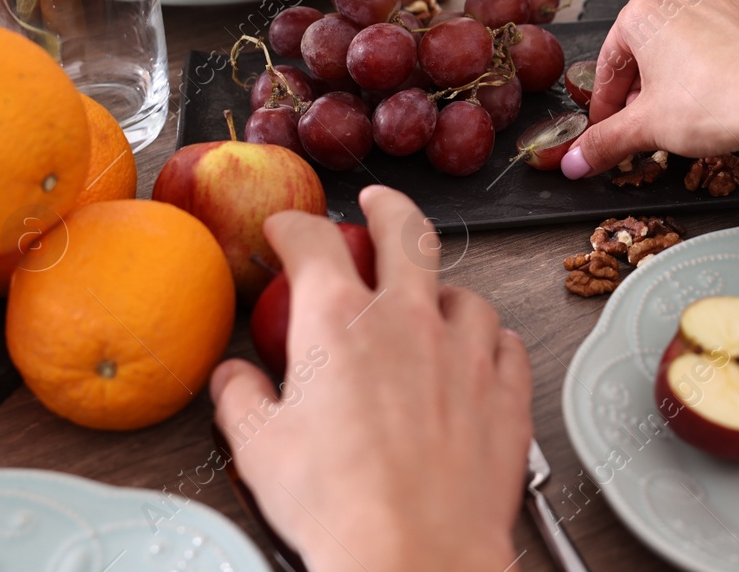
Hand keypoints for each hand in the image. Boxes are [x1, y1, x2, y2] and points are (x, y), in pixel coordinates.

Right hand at [210, 188, 530, 571]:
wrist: (415, 554)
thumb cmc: (338, 507)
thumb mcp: (258, 451)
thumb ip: (240, 400)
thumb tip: (232, 379)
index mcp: (337, 323)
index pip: (314, 243)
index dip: (295, 227)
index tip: (287, 231)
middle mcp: (407, 321)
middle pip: (406, 231)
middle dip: (387, 206)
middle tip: (377, 202)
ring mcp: (464, 351)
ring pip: (464, 291)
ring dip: (444, 290)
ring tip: (433, 301)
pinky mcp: (506, 390)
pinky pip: (506, 342)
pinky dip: (489, 340)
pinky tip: (480, 353)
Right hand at [562, 0, 738, 176]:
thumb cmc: (714, 102)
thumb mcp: (647, 127)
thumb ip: (605, 142)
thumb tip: (575, 161)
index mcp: (644, 10)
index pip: (609, 65)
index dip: (603, 106)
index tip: (603, 132)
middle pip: (642, 53)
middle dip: (637, 95)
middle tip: (638, 131)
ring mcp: (718, 5)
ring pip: (677, 48)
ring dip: (668, 84)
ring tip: (674, 121)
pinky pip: (711, 47)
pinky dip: (701, 74)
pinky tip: (708, 104)